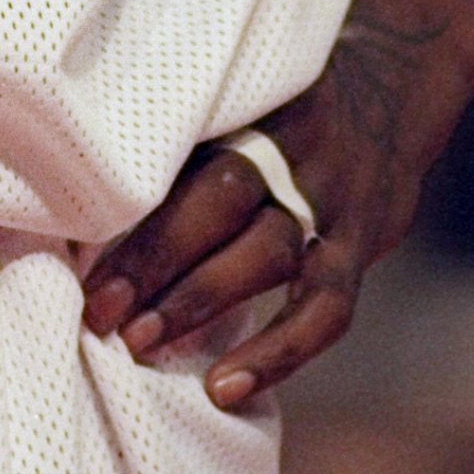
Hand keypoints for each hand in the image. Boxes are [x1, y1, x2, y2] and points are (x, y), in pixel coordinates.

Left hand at [80, 31, 436, 408]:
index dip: (134, 208)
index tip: (82, 256)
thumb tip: (81, 193)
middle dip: (156, 258)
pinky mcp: (363, 243)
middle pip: (221, 197)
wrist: (391, 86)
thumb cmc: (277, 104)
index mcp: (245, 99)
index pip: (185, 149)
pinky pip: (326, 307)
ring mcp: (331, 193)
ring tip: (142, 343)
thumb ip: (183, 134)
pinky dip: (278, 352)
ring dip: (201, 301)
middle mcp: (289, 142)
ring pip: (269, 250)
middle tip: (101, 311)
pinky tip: (225, 388)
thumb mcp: (237, 92)